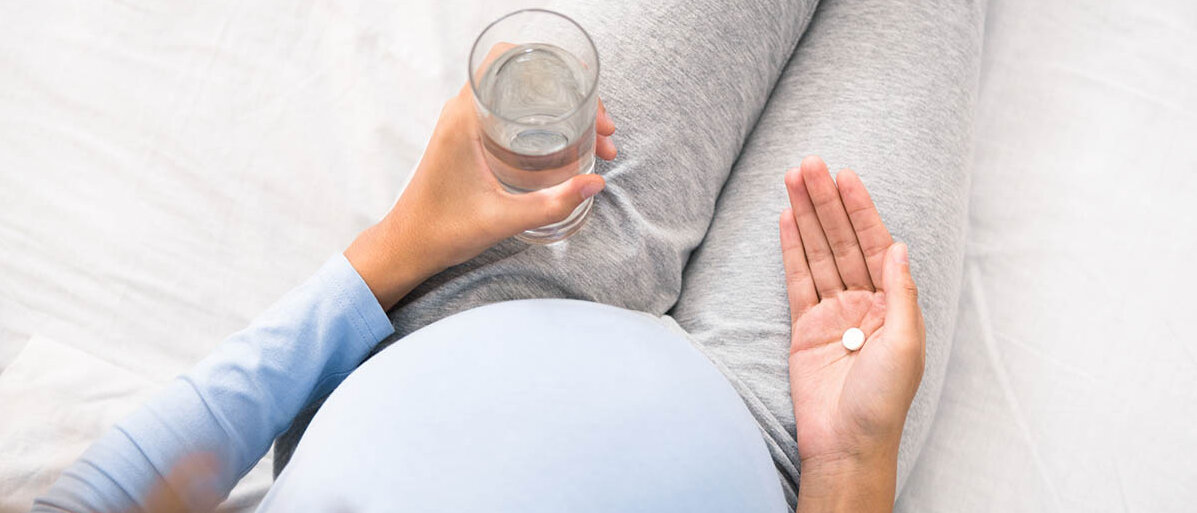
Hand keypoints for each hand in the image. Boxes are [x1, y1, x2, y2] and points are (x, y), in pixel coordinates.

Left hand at [345, 83, 616, 309]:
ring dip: (559, 109)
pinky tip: (567, 144)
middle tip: (600, 126)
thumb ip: (550, 204)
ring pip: (520, 97)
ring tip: (594, 138)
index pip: (505, 60)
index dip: (551, 66)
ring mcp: (464, 124)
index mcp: (464, 119)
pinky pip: (510, 113)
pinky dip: (542, 121)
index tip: (584, 90)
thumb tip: (595, 184)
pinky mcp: (468, 139)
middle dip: (569, 94)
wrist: (408, 247)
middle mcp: (461, 113)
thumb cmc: (442, 231)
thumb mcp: (503, 219)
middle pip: (523, 78)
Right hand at [780, 156, 924, 511]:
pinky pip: (796, 280)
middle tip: (809, 164)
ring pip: (817, 253)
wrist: (847, 442)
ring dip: (805, 216)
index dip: (859, 210)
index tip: (845, 176)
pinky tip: (785, 220)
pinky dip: (790, 249)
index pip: (875, 244)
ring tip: (793, 179)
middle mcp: (862, 302)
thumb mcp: (906, 344)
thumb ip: (901, 293)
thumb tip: (898, 247)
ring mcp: (831, 313)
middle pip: (841, 241)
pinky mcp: (803, 327)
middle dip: (826, 202)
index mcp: (892, 304)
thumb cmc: (883, 401)